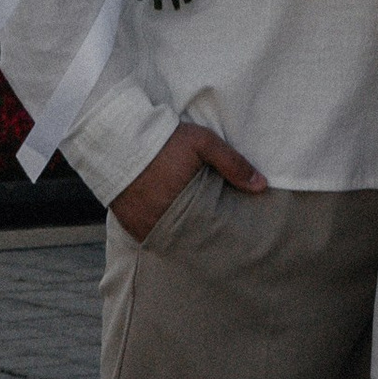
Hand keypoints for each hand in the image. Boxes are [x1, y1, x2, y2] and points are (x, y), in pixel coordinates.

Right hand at [109, 118, 267, 242]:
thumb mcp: (202, 143)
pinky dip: (163, 232)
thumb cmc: (164, 138)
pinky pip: (152, 237)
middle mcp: (163, 221)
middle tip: (215, 235)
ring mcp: (144, 226)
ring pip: (172, 240)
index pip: (211, 230)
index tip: (232, 232)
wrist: (115, 137)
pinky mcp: (130, 226)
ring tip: (195, 230)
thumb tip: (262, 186)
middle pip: (191, 238)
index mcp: (184, 205)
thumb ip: (233, 164)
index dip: (221, 231)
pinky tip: (173, 225)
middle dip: (203, 236)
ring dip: (182, 235)